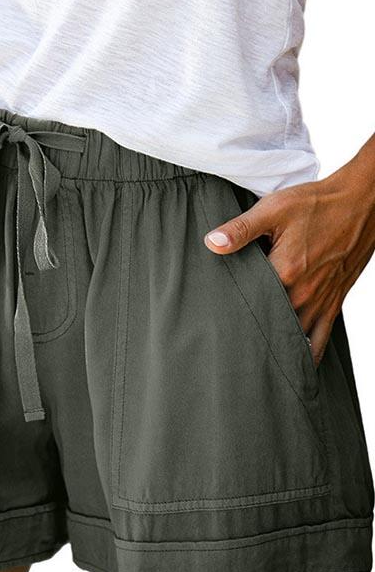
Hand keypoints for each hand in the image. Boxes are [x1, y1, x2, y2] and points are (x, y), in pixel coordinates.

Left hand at [204, 146, 374, 366]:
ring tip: (254, 367)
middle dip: (249, 336)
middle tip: (226, 352)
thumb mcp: (274, 209)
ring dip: (275, 350)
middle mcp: (304, 293)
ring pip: (294, 338)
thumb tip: (211, 243)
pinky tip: (295, 367)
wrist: (363, 204)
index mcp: (285, 271)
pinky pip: (321, 338)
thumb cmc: (316, 204)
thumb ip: (241, 229)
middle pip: (269, 325)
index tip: (211, 323)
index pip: (249, 301)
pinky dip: (308, 354)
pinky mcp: (334, 302)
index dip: (229, 311)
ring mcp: (321, 301)